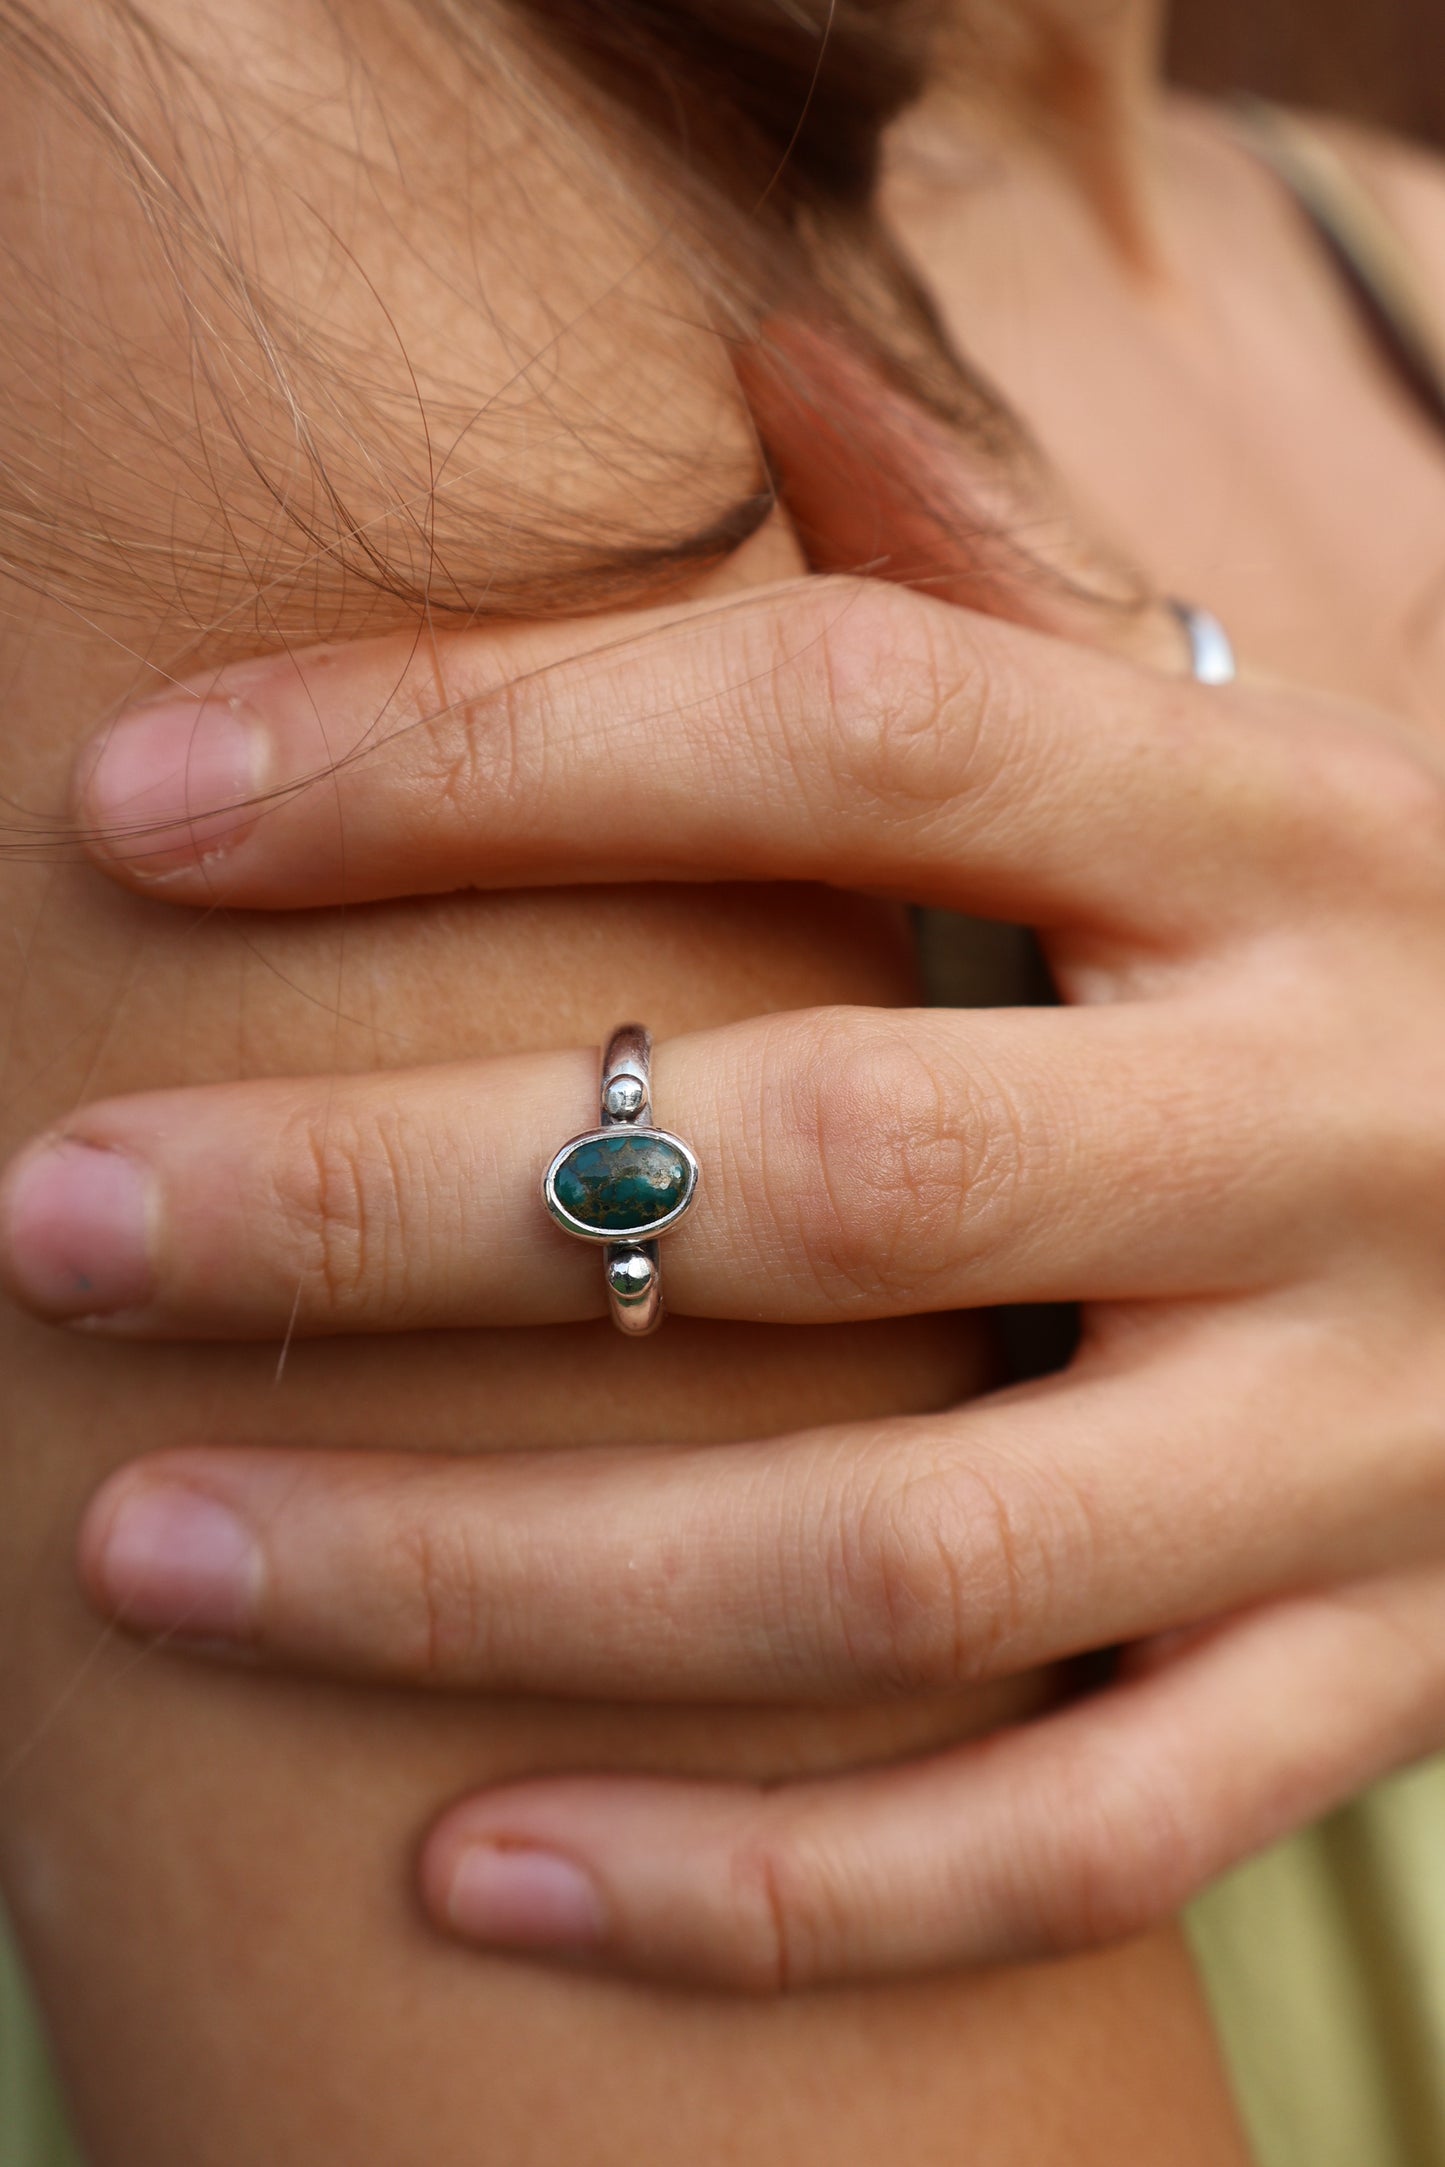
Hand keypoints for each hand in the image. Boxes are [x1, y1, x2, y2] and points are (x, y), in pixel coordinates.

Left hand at [9, 571, 1444, 1990]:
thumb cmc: (1370, 954)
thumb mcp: (1251, 743)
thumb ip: (1001, 589)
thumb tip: (758, 341)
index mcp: (1287, 837)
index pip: (848, 732)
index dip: (477, 756)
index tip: (148, 803)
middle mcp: (1338, 1133)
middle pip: (830, 1169)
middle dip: (397, 1201)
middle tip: (58, 1215)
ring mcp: (1370, 1444)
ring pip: (899, 1555)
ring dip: (488, 1576)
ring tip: (147, 1550)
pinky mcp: (1382, 1680)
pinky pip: (1063, 1835)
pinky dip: (764, 1897)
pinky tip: (465, 1876)